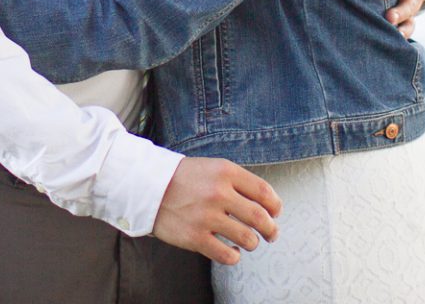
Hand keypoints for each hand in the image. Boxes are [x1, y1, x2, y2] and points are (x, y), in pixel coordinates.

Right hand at [152, 156, 281, 264]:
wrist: (148, 185)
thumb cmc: (184, 177)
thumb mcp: (213, 167)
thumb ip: (237, 181)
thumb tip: (265, 202)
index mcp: (225, 172)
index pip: (264, 191)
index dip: (275, 205)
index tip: (276, 212)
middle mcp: (219, 193)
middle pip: (260, 217)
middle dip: (271, 229)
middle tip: (271, 233)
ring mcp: (207, 216)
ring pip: (247, 238)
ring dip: (253, 243)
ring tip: (248, 241)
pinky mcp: (195, 237)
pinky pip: (226, 256)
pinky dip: (234, 256)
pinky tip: (231, 251)